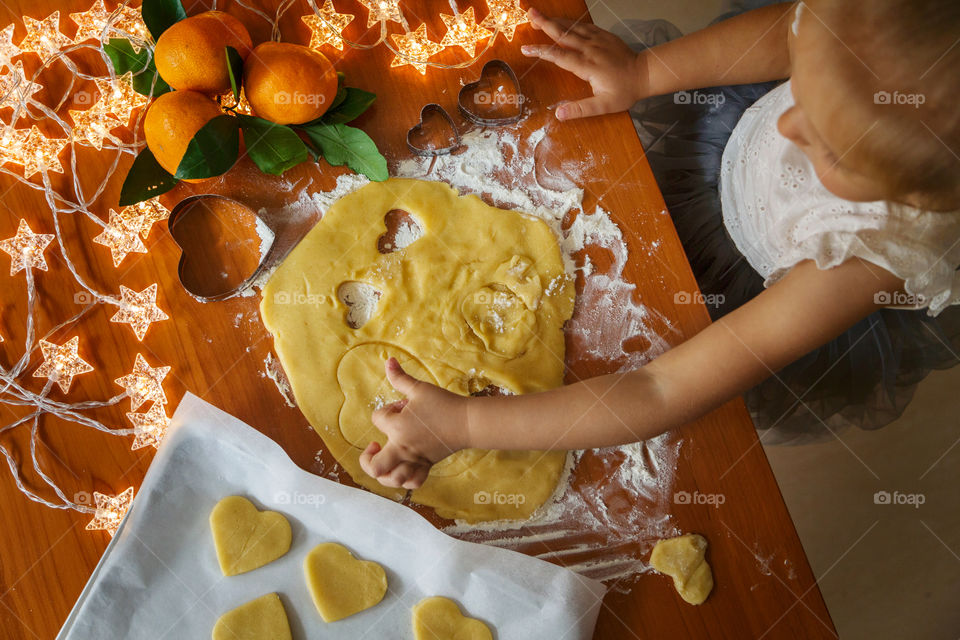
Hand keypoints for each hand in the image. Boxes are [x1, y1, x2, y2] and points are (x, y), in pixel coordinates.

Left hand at [358, 358, 468, 489]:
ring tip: (386, 459)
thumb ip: (400, 378)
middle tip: (375, 446)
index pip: (377, 419)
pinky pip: (412, 483)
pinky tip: (403, 469)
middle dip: (367, 458)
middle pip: (374, 466)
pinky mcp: (426, 466)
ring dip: (384, 472)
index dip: (386, 410)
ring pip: (391, 479)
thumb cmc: (443, 404)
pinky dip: (405, 480)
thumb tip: (388, 360)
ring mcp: (414, 460)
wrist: (468, 422)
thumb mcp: (419, 388)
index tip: (402, 406)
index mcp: (397, 428)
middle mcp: (402, 448)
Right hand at [522, 8, 644, 119]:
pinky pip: (584, 25)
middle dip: (545, 23)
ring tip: (539, 16)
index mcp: (588, 66)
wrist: (645, 74)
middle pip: (563, 34)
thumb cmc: (624, 91)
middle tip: (529, 13)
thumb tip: (559, 114)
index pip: (559, 56)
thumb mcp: (604, 106)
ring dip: (554, 20)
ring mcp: (597, 40)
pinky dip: (570, 22)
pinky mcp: (604, 35)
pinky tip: (562, 21)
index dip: (541, 52)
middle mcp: (590, 49)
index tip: (525, 49)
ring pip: (572, 27)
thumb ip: (581, 109)